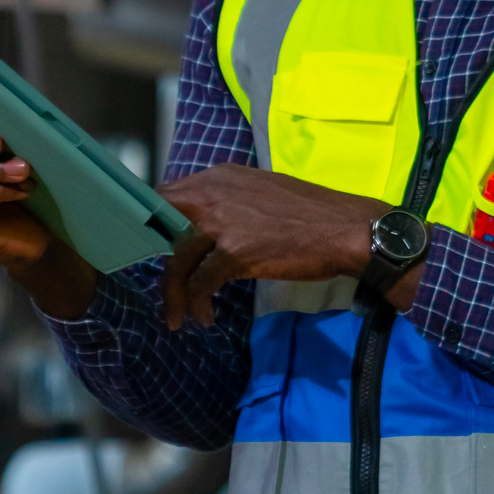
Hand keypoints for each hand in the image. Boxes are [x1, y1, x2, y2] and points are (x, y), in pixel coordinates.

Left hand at [158, 165, 416, 326]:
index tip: (148, 251)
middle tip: (159, 285)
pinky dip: (197, 304)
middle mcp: (215, 192)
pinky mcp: (235, 251)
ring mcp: (224, 221)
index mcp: (220, 176)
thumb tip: (201, 225)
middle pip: (161, 225)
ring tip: (178, 317)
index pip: (166, 195)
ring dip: (173, 294)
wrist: (345, 229)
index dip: (151, 225)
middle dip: (150, 258)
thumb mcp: (260, 194)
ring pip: (177, 260)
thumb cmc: (309, 214)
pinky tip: (206, 316)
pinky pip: (200, 283)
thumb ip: (227, 202)